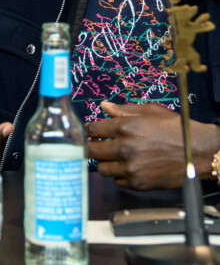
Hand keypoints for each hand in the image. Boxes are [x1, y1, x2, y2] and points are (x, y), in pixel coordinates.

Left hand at [86, 101, 219, 189]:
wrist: (199, 152)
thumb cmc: (175, 129)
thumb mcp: (150, 111)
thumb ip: (122, 110)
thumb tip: (104, 106)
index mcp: (125, 128)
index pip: (93, 130)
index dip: (90, 129)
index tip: (92, 131)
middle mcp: (125, 148)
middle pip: (92, 151)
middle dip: (92, 146)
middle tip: (96, 144)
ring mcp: (131, 168)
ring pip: (102, 168)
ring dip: (104, 162)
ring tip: (113, 156)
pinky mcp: (138, 183)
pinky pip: (117, 181)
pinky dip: (119, 174)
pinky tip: (127, 166)